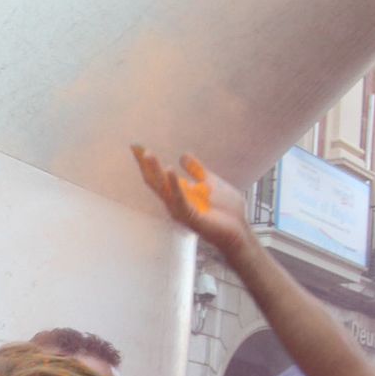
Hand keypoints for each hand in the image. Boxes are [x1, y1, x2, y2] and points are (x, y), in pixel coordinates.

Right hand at [130, 146, 251, 259]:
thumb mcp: (211, 182)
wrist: (239, 230)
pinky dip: (174, 184)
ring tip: (148, 154)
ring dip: (155, 170)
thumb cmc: (227, 211)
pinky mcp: (190, 217)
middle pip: (154, 182)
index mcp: (179, 194)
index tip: (137, 146)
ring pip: (162, 188)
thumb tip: (183, 155)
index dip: (148, 162)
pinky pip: (179, 199)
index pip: (159, 176)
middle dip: (145, 164)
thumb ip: (197, 170)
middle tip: (135, 146)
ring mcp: (180, 210)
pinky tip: (169, 169)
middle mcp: (175, 202)